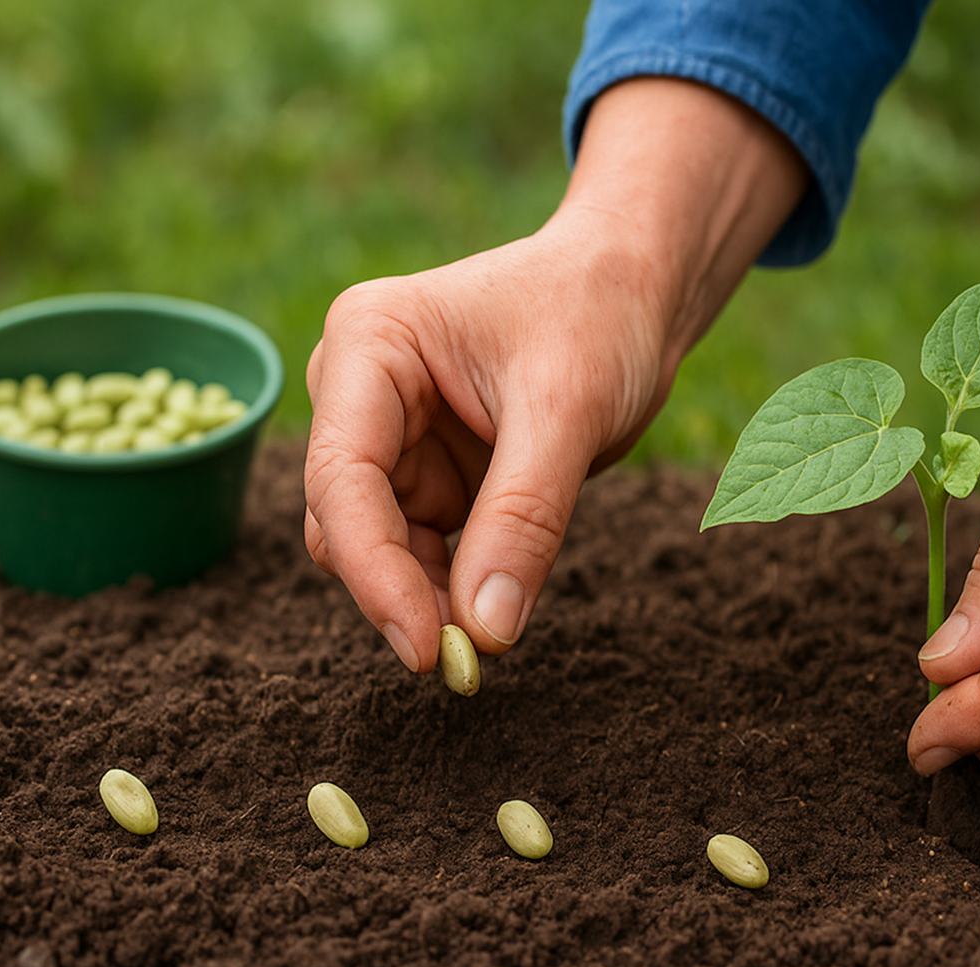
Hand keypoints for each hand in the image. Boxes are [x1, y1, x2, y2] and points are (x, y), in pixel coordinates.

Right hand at [304, 226, 675, 670]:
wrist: (638, 291)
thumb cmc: (599, 313)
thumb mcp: (568, 410)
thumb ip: (524, 517)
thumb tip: (484, 631)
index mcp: (369, 344)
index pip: (342, 476)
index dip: (375, 572)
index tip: (425, 647)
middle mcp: (361, 391)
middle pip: (347, 520)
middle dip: (398, 591)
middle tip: (464, 662)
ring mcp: (392, 437)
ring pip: (379, 548)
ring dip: (424, 597)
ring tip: (488, 635)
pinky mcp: (430, 474)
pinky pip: (422, 552)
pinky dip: (451, 588)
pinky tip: (494, 609)